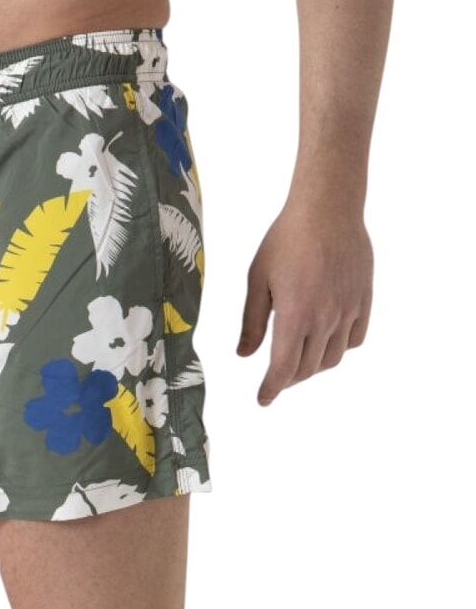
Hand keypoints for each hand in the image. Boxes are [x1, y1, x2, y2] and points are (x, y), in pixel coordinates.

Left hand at [237, 196, 372, 405]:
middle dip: (289, 380)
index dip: (271, 389)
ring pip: (332, 358)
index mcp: (295, 316)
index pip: (283, 369)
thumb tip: (245, 355)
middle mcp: (325, 319)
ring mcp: (348, 310)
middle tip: (276, 378)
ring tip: (299, 359)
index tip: (263, 399)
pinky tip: (326, 340)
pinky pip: (355, 339)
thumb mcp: (258, 279)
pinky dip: (340, 348)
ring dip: (313, 366)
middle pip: (307, 369)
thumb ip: (253, 322)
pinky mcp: (363, 300)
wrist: (328, 208)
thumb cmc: (287, 239)